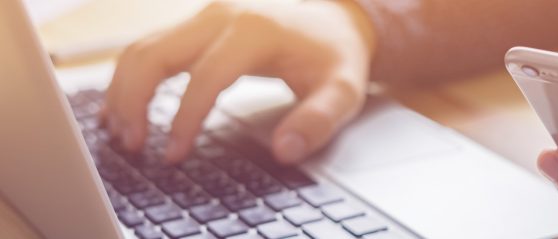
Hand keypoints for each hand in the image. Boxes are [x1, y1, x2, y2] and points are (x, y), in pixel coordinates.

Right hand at [102, 0, 375, 163]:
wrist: (336, 20)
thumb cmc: (335, 55)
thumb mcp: (342, 90)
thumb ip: (318, 120)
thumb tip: (285, 151)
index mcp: (255, 29)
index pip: (205, 77)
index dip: (185, 119)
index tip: (173, 155)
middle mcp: (222, 14)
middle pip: (155, 53)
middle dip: (133, 101)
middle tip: (132, 145)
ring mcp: (205, 15)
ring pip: (143, 48)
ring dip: (123, 91)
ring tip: (122, 134)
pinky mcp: (197, 24)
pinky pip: (151, 47)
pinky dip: (131, 77)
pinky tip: (121, 108)